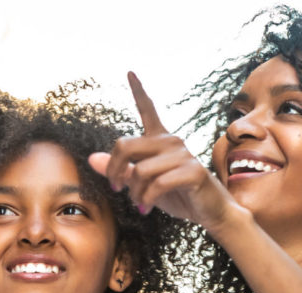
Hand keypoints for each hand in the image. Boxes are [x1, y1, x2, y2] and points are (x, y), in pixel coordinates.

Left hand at [89, 72, 242, 232]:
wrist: (210, 212)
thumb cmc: (177, 195)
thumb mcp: (143, 184)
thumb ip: (120, 170)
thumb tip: (92, 158)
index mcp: (160, 140)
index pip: (148, 110)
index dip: (138, 91)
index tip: (129, 72)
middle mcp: (171, 141)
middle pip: (125, 145)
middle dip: (114, 170)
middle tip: (115, 188)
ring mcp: (183, 154)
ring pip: (141, 171)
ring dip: (134, 193)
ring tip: (139, 204)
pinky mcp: (192, 171)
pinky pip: (157, 184)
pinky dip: (146, 200)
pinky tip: (146, 208)